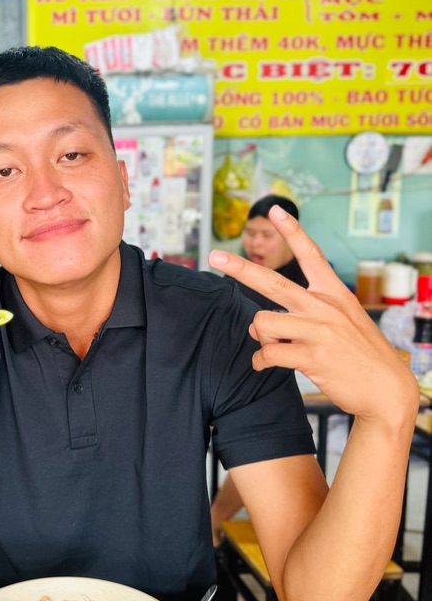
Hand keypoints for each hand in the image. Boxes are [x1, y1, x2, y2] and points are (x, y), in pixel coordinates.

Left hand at [208, 205, 418, 422]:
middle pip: (272, 282)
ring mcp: (319, 331)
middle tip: (213, 256)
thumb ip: (301, 317)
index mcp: (334, 294)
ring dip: (261, 338)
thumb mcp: (341, 324)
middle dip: (239, 268)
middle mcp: (325, 307)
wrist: (387, 390)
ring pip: (262, 323)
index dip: (292, 231)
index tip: (275, 210)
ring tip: (275, 347)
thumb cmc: (359, 356)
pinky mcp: (312, 357)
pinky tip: (264, 365)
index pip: (311, 254)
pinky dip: (260, 361)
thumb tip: (258, 324)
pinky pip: (267, 353)